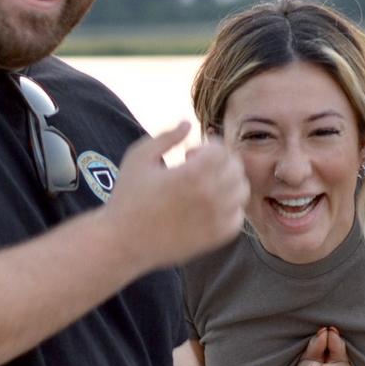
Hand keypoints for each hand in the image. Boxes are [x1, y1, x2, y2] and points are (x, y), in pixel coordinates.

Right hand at [106, 124, 247, 270]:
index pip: (222, 150)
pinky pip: (237, 217)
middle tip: (198, 168)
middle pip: (235, 168)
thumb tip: (188, 123)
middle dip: (220, 162)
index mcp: (192, 174)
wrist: (123, 242)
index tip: (189, 154)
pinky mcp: (214, 238)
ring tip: (205, 186)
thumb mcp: (139, 157)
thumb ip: (167, 137)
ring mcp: (215, 219)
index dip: (208, 146)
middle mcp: (210, 196)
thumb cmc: (127, 197)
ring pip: (241, 191)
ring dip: (227, 182)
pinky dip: (229, 207)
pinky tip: (209, 206)